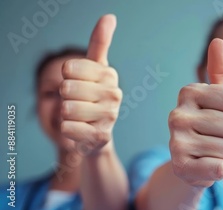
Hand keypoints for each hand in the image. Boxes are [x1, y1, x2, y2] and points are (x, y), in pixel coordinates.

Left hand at [60, 14, 121, 154]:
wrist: (97, 135)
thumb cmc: (92, 97)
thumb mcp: (94, 69)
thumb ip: (100, 42)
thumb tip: (109, 16)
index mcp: (109, 75)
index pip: (69, 68)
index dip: (66, 75)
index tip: (77, 81)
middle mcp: (114, 94)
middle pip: (67, 88)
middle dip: (65, 96)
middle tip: (77, 101)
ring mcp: (110, 116)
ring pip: (66, 108)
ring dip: (66, 114)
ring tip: (79, 116)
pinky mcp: (102, 137)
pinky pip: (68, 127)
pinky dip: (67, 129)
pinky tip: (80, 129)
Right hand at [169, 39, 222, 186]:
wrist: (189, 163)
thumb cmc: (209, 126)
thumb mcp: (215, 98)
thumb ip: (219, 71)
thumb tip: (219, 41)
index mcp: (188, 92)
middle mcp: (177, 114)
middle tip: (219, 137)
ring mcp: (176, 141)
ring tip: (213, 150)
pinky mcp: (180, 167)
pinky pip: (221, 168)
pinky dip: (221, 169)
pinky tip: (207, 165)